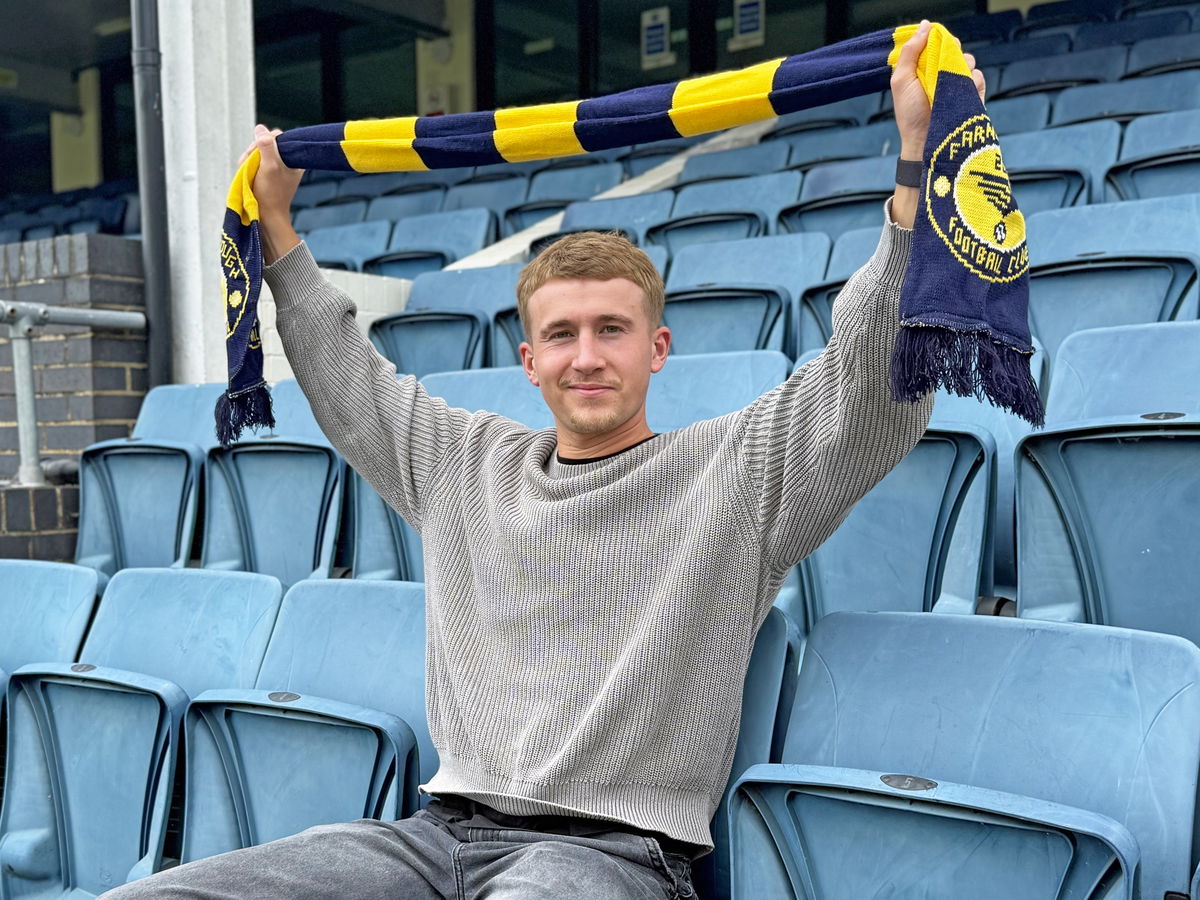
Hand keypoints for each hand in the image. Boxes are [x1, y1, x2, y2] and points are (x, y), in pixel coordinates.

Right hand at [239, 124, 303, 263]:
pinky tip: (246, 174)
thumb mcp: (269, 167)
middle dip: (253, 152)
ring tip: (248, 172)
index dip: (264, 141)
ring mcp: (276, 166)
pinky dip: (248, 165)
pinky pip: (254, 161)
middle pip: (265, 143)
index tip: (258, 153)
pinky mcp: (267, 172)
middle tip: (249, 165)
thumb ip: (266, 146)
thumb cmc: (271, 193)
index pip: (277, 136)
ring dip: (248, 159)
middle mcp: (287, 160)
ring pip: (257, 152)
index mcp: (294, 158)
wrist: (267, 215)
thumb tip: (261, 128)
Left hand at [891, 20, 986, 159]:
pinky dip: (972, 81)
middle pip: (956, 48)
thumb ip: (911, 51)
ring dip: (961, 68)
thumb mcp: (902, 80)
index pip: (937, 43)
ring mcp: (958, 84)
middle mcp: (942, 73)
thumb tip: (925, 25)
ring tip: (948, 87)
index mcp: (924, 67)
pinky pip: (979, 77)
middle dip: (952, 52)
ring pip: (969, 60)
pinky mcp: (972, 94)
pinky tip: (961, 94)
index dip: (939, 40)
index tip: (936, 46)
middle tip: (942, 66)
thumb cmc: (910, 114)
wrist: (925, 141)